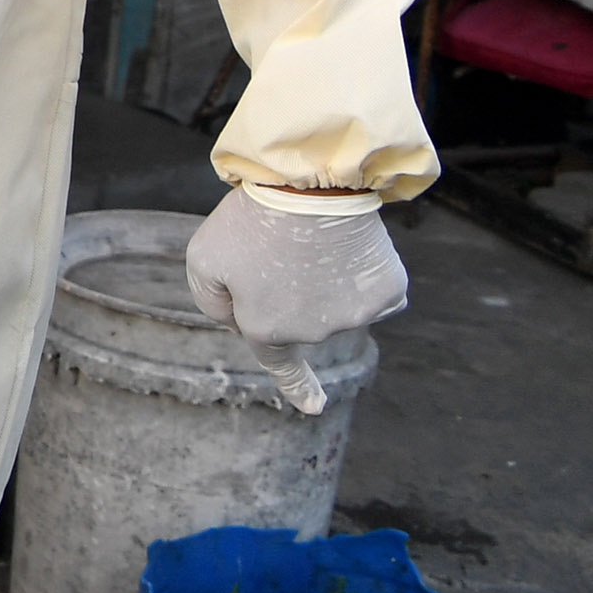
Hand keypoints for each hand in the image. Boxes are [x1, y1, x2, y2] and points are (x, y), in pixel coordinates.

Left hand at [184, 185, 406, 413]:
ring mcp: (356, 315)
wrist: (309, 183)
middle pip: (301, 313)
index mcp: (267, 330)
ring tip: (313, 241)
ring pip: (339, 301)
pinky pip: (375, 291)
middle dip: (288, 286)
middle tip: (280, 245)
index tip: (315, 408)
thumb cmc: (250, 220)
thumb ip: (213, 301)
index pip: (279, 365)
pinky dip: (364, 274)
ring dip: (326, 278)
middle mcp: (314, 332)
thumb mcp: (203, 259)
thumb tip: (240, 322)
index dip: (298, 387)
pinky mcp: (389, 291)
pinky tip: (350, 251)